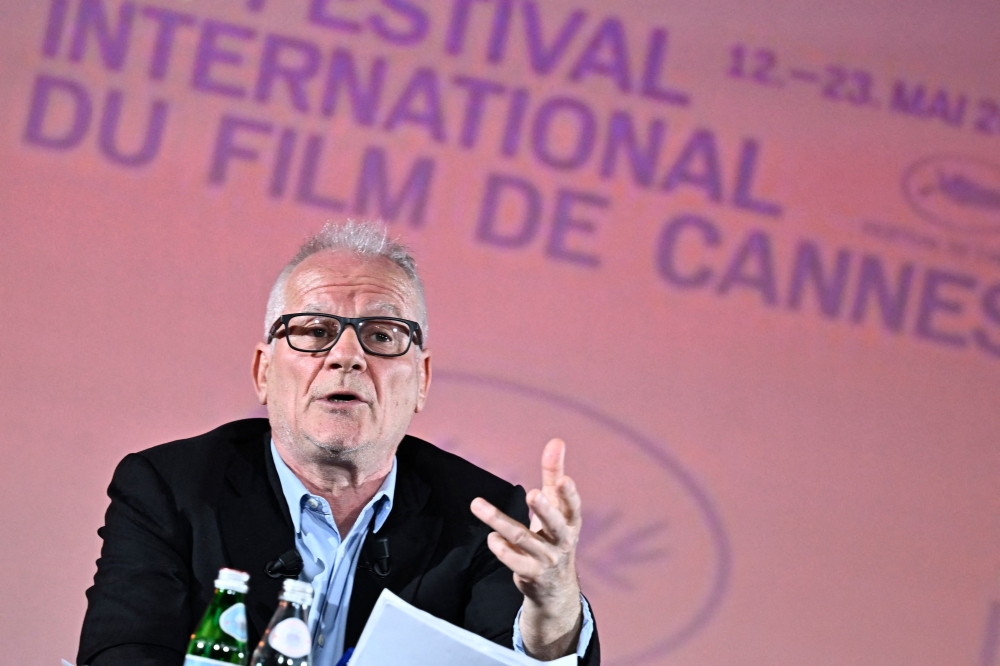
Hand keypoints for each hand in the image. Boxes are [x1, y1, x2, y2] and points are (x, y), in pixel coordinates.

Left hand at [470, 438, 582, 659]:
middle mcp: (562, 541)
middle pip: (553, 524)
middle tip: (532, 493)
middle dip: (543, 509)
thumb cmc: (555, 534)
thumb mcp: (557, 507)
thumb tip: (556, 440)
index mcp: (571, 522)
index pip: (573, 507)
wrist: (556, 587)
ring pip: (521, 538)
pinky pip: (513, 560)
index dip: (569, 494)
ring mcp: (546, 559)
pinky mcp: (530, 573)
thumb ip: (554, 474)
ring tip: (477, 505)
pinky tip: (491, 537)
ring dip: (498, 521)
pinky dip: (501, 548)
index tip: (563, 479)